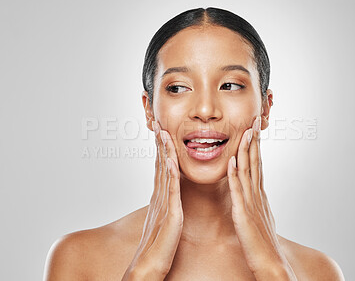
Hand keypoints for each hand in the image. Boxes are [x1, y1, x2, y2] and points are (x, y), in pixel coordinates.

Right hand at [122, 121, 182, 279]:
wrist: (148, 265)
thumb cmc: (157, 245)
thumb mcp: (163, 219)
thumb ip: (166, 203)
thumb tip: (169, 193)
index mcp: (160, 197)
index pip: (160, 167)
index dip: (161, 149)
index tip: (162, 131)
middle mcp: (159, 196)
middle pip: (159, 165)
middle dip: (159, 144)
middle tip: (159, 123)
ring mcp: (163, 204)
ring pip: (164, 173)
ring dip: (164, 152)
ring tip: (163, 133)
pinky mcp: (170, 215)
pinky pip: (171, 191)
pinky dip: (170, 174)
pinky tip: (170, 160)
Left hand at [227, 116, 296, 280]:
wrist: (271, 264)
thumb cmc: (262, 243)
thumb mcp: (259, 216)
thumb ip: (255, 201)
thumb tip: (253, 189)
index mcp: (259, 195)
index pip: (257, 165)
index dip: (256, 146)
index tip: (254, 129)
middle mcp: (257, 195)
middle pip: (256, 163)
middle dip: (254, 141)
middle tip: (254, 121)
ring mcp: (251, 204)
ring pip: (248, 172)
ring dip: (247, 151)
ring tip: (245, 132)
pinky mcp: (244, 215)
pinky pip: (238, 192)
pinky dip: (235, 175)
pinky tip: (233, 161)